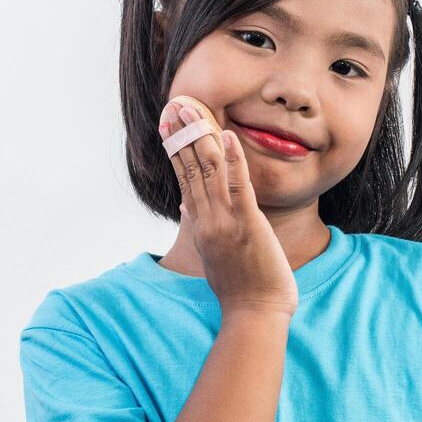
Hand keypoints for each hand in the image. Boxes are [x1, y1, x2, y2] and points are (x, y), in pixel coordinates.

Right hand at [159, 96, 298, 317]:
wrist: (253, 314)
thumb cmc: (240, 288)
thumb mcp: (213, 253)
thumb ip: (201, 226)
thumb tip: (187, 206)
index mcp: (201, 225)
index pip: (184, 179)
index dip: (176, 150)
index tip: (168, 127)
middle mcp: (207, 219)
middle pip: (190, 168)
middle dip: (182, 134)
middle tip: (174, 106)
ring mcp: (225, 221)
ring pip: (208, 171)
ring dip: (200, 136)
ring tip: (193, 109)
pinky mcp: (247, 224)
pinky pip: (238, 186)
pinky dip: (233, 159)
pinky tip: (228, 136)